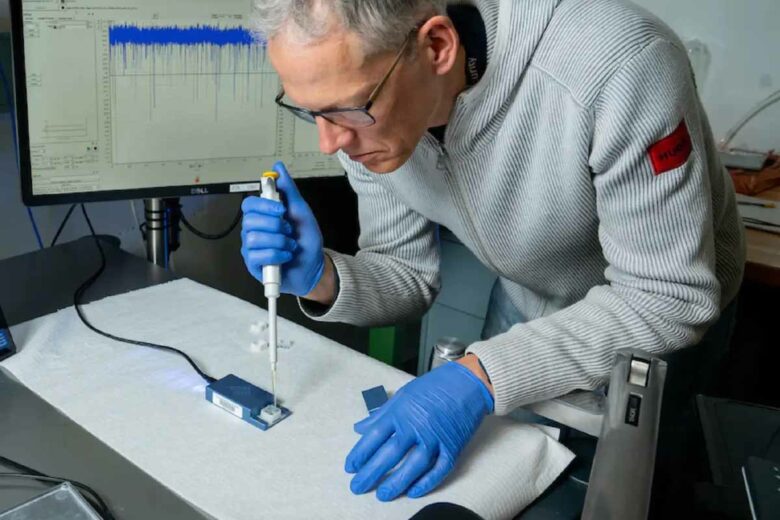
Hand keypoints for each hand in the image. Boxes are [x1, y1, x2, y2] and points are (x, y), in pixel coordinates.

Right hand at [241, 161, 324, 296]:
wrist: (313, 266)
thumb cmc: (306, 240)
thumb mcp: (301, 212)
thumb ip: (288, 190)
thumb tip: (278, 168)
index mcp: (263, 216)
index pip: (250, 204)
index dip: (264, 205)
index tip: (281, 209)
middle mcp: (254, 230)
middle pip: (250, 220)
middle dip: (276, 226)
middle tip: (289, 231)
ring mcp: (252, 248)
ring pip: (254, 238)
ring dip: (279, 241)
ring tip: (290, 245)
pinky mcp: (253, 264)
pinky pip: (258, 256)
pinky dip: (277, 255)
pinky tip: (286, 256)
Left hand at [345, 361, 493, 500]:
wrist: (468, 382)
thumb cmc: (434, 386)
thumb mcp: (403, 395)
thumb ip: (381, 414)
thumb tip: (359, 428)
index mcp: (401, 411)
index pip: (374, 435)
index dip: (360, 453)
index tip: (350, 467)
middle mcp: (416, 425)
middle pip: (390, 453)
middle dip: (371, 472)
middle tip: (357, 487)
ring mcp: (436, 437)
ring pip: (414, 465)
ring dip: (397, 482)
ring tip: (382, 495)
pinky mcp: (453, 446)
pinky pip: (439, 468)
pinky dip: (427, 482)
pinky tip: (413, 492)